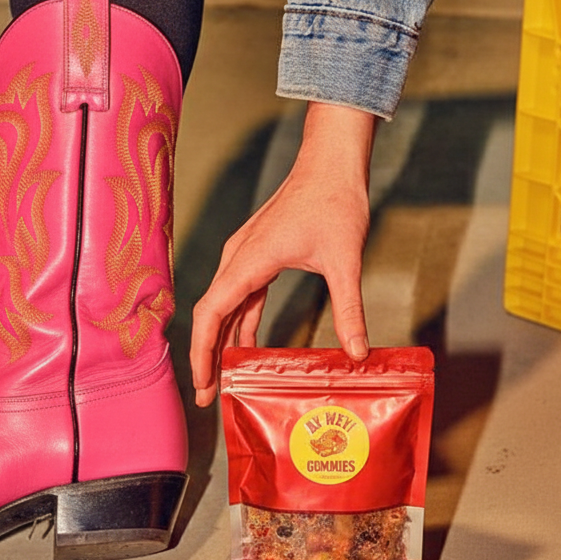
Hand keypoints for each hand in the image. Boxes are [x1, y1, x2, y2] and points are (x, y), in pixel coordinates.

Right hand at [189, 101, 376, 406]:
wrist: (332, 162)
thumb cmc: (335, 202)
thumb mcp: (345, 260)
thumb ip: (349, 309)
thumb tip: (357, 353)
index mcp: (249, 260)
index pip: (211, 314)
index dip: (203, 353)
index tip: (204, 384)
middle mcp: (239, 258)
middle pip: (211, 315)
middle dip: (206, 357)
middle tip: (208, 398)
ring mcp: (246, 255)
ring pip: (225, 306)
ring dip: (222, 342)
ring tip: (225, 380)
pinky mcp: (259, 253)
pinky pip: (242, 295)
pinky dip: (240, 322)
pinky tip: (248, 347)